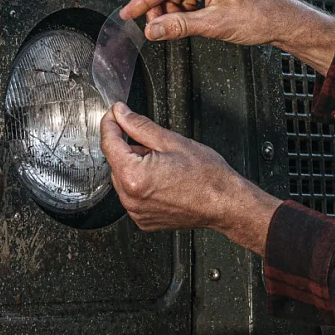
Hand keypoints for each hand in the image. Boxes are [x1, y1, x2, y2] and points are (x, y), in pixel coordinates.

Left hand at [99, 102, 280, 252]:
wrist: (225, 203)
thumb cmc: (207, 176)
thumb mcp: (172, 141)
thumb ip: (139, 126)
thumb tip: (121, 114)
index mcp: (134, 176)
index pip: (109, 143)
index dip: (111, 124)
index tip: (114, 115)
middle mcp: (131, 198)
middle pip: (117, 162)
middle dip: (131, 149)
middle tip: (158, 146)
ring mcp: (137, 212)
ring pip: (124, 179)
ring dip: (136, 168)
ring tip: (166, 167)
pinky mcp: (144, 220)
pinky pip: (134, 196)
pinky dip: (143, 186)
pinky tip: (164, 182)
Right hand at [122, 0, 334, 72]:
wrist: (284, 20)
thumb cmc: (260, 16)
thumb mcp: (214, 24)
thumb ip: (179, 25)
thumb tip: (153, 29)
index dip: (142, 0)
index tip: (128, 13)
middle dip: (155, 2)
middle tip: (151, 24)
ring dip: (169, 7)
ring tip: (172, 27)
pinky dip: (182, 8)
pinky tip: (184, 21)